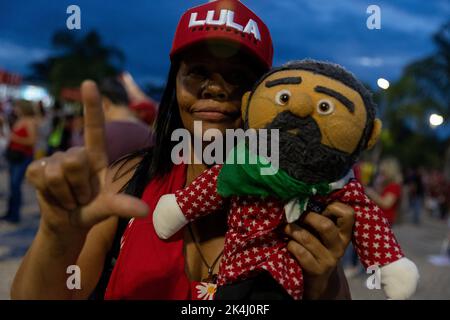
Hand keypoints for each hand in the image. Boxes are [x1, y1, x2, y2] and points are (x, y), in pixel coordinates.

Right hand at [26, 80, 148, 239]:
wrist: (69, 223)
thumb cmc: (93, 209)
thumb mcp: (109, 206)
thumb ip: (124, 205)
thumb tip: (145, 210)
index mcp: (96, 156)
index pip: (95, 128)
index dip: (92, 106)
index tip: (90, 82)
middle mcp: (76, 153)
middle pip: (76, 159)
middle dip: (80, 186)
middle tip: (83, 196)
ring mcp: (55, 160)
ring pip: (58, 172)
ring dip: (67, 193)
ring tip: (71, 198)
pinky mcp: (37, 169)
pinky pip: (42, 177)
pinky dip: (51, 194)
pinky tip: (54, 196)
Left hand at [284, 202, 354, 298]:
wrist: (317, 279)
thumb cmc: (318, 247)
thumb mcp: (324, 234)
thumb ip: (321, 217)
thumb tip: (302, 194)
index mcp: (344, 233)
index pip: (348, 214)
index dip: (333, 207)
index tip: (321, 208)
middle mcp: (340, 246)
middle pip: (325, 226)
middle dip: (307, 218)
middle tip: (296, 216)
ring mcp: (329, 259)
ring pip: (307, 238)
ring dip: (292, 230)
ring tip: (285, 228)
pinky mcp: (317, 270)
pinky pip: (300, 252)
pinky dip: (291, 245)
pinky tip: (288, 244)